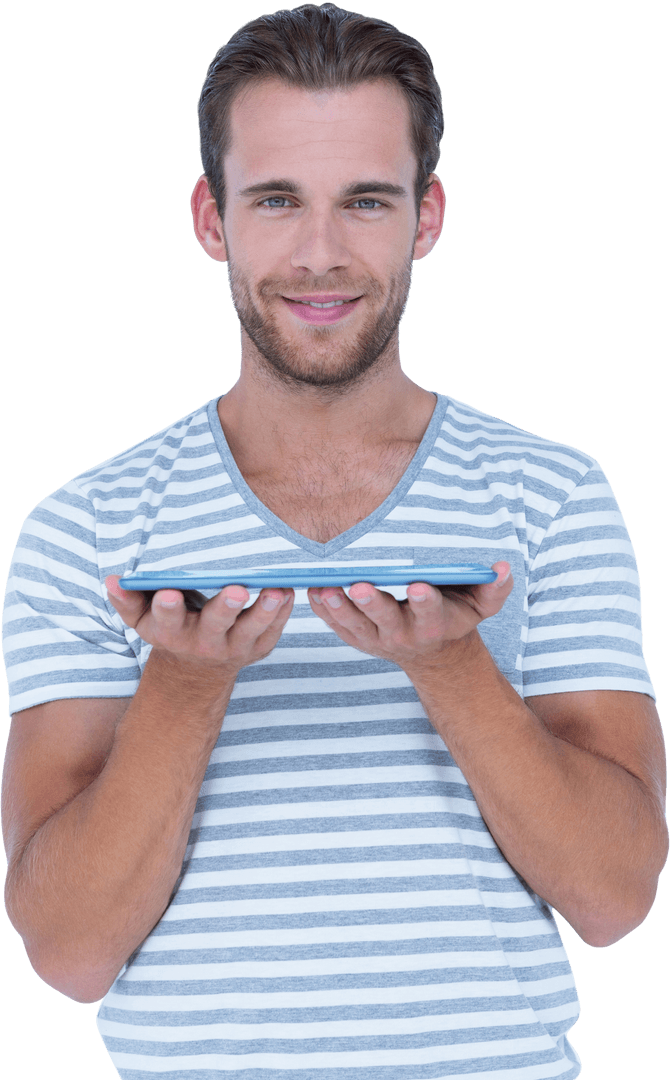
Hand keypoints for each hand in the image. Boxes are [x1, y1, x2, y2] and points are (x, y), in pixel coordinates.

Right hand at [105, 576, 293, 673]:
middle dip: (224, 607)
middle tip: (236, 589)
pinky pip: (274, 631)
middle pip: (215, 625)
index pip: (166, 619)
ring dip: (265, 611)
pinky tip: (289, 591)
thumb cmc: (171, 628)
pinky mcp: (259, 648)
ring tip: (276, 590)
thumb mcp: (143, 619)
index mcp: (172, 632)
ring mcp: (235, 647)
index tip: (170, 593)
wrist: (197, 668)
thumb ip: (127, 600)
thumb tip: (113, 580)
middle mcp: (203, 642)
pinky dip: (284, 613)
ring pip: (252, 630)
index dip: (167, 608)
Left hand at [307, 562, 512, 674]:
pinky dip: (324, 612)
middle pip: (387, 620)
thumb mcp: (481, 606)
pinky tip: (313, 591)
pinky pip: (338, 627)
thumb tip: (502, 568)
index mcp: (436, 625)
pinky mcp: (358, 639)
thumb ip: (493, 589)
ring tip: (325, 588)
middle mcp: (405, 635)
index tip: (419, 586)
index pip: (432, 613)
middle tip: (359, 587)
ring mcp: (378, 640)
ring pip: (356, 626)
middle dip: (373, 604)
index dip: (426, 601)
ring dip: (339, 609)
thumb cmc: (455, 615)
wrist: (433, 651)